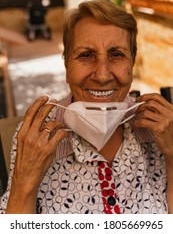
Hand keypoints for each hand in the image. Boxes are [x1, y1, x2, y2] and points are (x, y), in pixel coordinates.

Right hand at [6, 96, 65, 212]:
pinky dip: (63, 132)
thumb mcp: (23, 144)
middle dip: (50, 105)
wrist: (25, 178)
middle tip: (55, 102)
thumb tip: (41, 121)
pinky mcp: (48, 149)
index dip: (38, 103)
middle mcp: (30, 135)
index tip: (45, 97)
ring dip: (58, 123)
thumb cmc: (25, 161)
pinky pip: (60, 134)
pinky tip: (63, 133)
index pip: (30, 113)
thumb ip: (30, 131)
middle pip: (42, 115)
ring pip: (53, 124)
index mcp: (22, 133)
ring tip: (60, 125)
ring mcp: (39, 142)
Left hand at [135, 93, 172, 158]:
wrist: (172, 147)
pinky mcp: (158, 128)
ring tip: (139, 120)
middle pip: (150, 103)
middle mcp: (169, 113)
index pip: (157, 97)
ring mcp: (164, 121)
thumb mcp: (167, 118)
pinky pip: (143, 121)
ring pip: (145, 112)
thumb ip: (159, 110)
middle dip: (140, 106)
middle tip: (136, 111)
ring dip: (139, 116)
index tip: (139, 99)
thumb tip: (143, 103)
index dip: (145, 96)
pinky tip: (138, 125)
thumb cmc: (168, 133)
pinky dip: (138, 123)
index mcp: (171, 109)